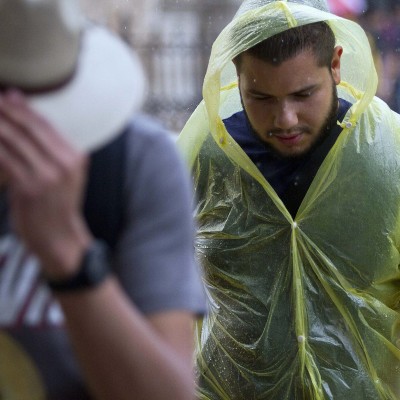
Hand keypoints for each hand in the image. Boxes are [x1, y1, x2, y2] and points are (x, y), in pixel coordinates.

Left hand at [0, 90, 91, 278]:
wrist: (59, 237)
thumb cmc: (57, 204)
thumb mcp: (65, 175)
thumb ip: (49, 149)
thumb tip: (26, 117)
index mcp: (75, 157)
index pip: (45, 125)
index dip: (22, 108)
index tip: (6, 96)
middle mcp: (64, 163)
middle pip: (28, 128)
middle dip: (4, 111)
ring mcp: (47, 176)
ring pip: (12, 140)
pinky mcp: (28, 188)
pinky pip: (3, 158)